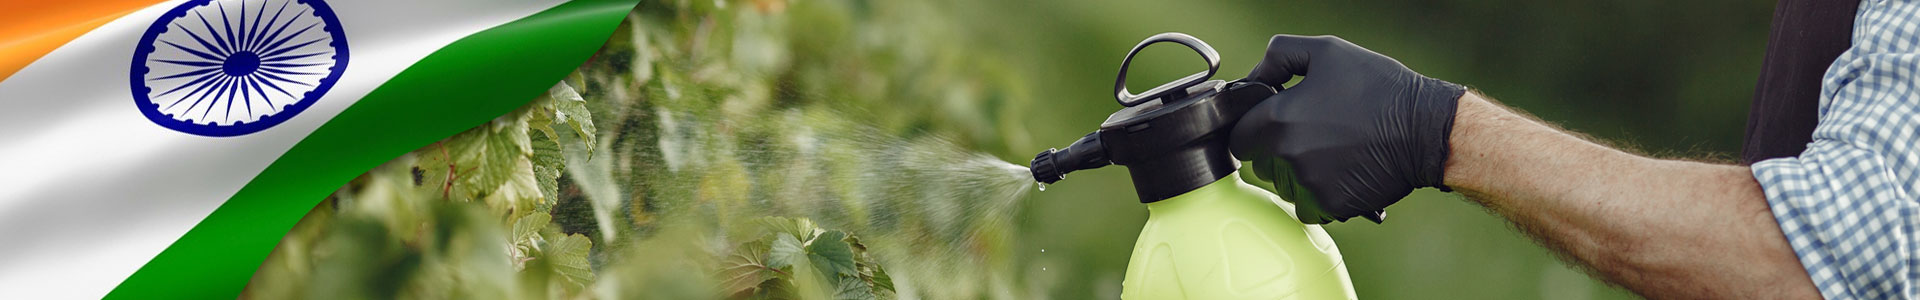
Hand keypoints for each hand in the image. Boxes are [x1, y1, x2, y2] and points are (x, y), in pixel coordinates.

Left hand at [1230, 35, 1465, 223]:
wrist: (1425, 128)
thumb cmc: (1378, 87)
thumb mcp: (1326, 51)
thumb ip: (1278, 56)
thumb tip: (1253, 77)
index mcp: (1277, 120)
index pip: (1239, 137)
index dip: (1253, 129)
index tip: (1273, 124)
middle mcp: (1287, 157)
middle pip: (1260, 164)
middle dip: (1275, 151)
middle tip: (1311, 134)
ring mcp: (1309, 186)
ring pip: (1284, 187)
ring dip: (1297, 174)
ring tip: (1330, 152)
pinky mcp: (1331, 206)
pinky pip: (1309, 206)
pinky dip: (1319, 194)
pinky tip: (1341, 172)